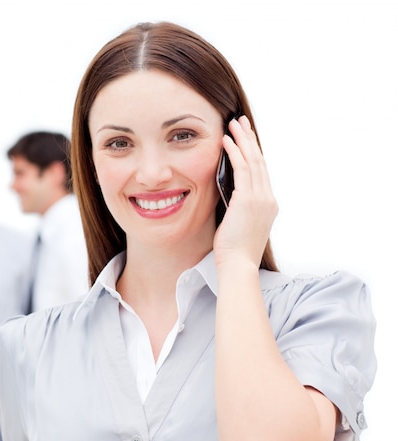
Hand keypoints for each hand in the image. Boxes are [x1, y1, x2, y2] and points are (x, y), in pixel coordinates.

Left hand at [213, 116, 277, 268]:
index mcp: (268, 204)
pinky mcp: (248, 199)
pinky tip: (226, 141)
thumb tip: (227, 193)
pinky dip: (234, 152)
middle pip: (260, 161)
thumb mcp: (240, 223)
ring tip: (233, 124)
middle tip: (241, 122)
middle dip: (250, 139)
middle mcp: (268, 198)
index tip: (246, 138)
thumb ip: (238, 206)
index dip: (253, 152)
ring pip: (252, 160)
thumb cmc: (234, 249)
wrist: (238, 264)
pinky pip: (241, 169)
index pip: (261, 172)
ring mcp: (260, 198)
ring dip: (242, 140)